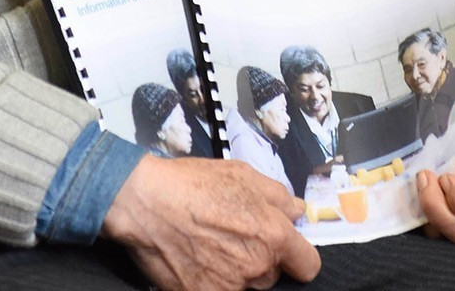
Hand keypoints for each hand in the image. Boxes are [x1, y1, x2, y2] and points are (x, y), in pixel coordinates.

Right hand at [102, 155, 318, 290]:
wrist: (146, 203)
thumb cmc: (193, 184)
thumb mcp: (244, 175)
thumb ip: (278, 196)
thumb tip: (296, 210)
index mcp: (273, 236)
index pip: (308, 265)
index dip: (299, 256)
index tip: (290, 251)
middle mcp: (255, 267)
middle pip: (273, 275)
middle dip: (261, 259)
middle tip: (236, 237)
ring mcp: (228, 287)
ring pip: (246, 286)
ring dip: (238, 272)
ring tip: (213, 245)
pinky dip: (212, 280)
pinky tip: (198, 258)